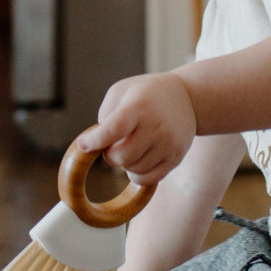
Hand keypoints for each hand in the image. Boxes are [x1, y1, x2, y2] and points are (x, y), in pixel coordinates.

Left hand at [80, 72, 195, 185]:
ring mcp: (168, 144)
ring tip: (129, 147)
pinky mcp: (175, 157)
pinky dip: (136, 175)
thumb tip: (96, 146)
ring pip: (133, 170)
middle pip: (121, 157)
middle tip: (111, 145)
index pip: (113, 129)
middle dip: (109, 155)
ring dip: (124, 163)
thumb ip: (106, 116)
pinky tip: (136, 161)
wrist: (186, 97)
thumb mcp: (121, 91)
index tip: (84, 145)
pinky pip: (148, 179)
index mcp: (139, 106)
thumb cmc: (145, 94)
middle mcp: (156, 126)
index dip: (95, 141)